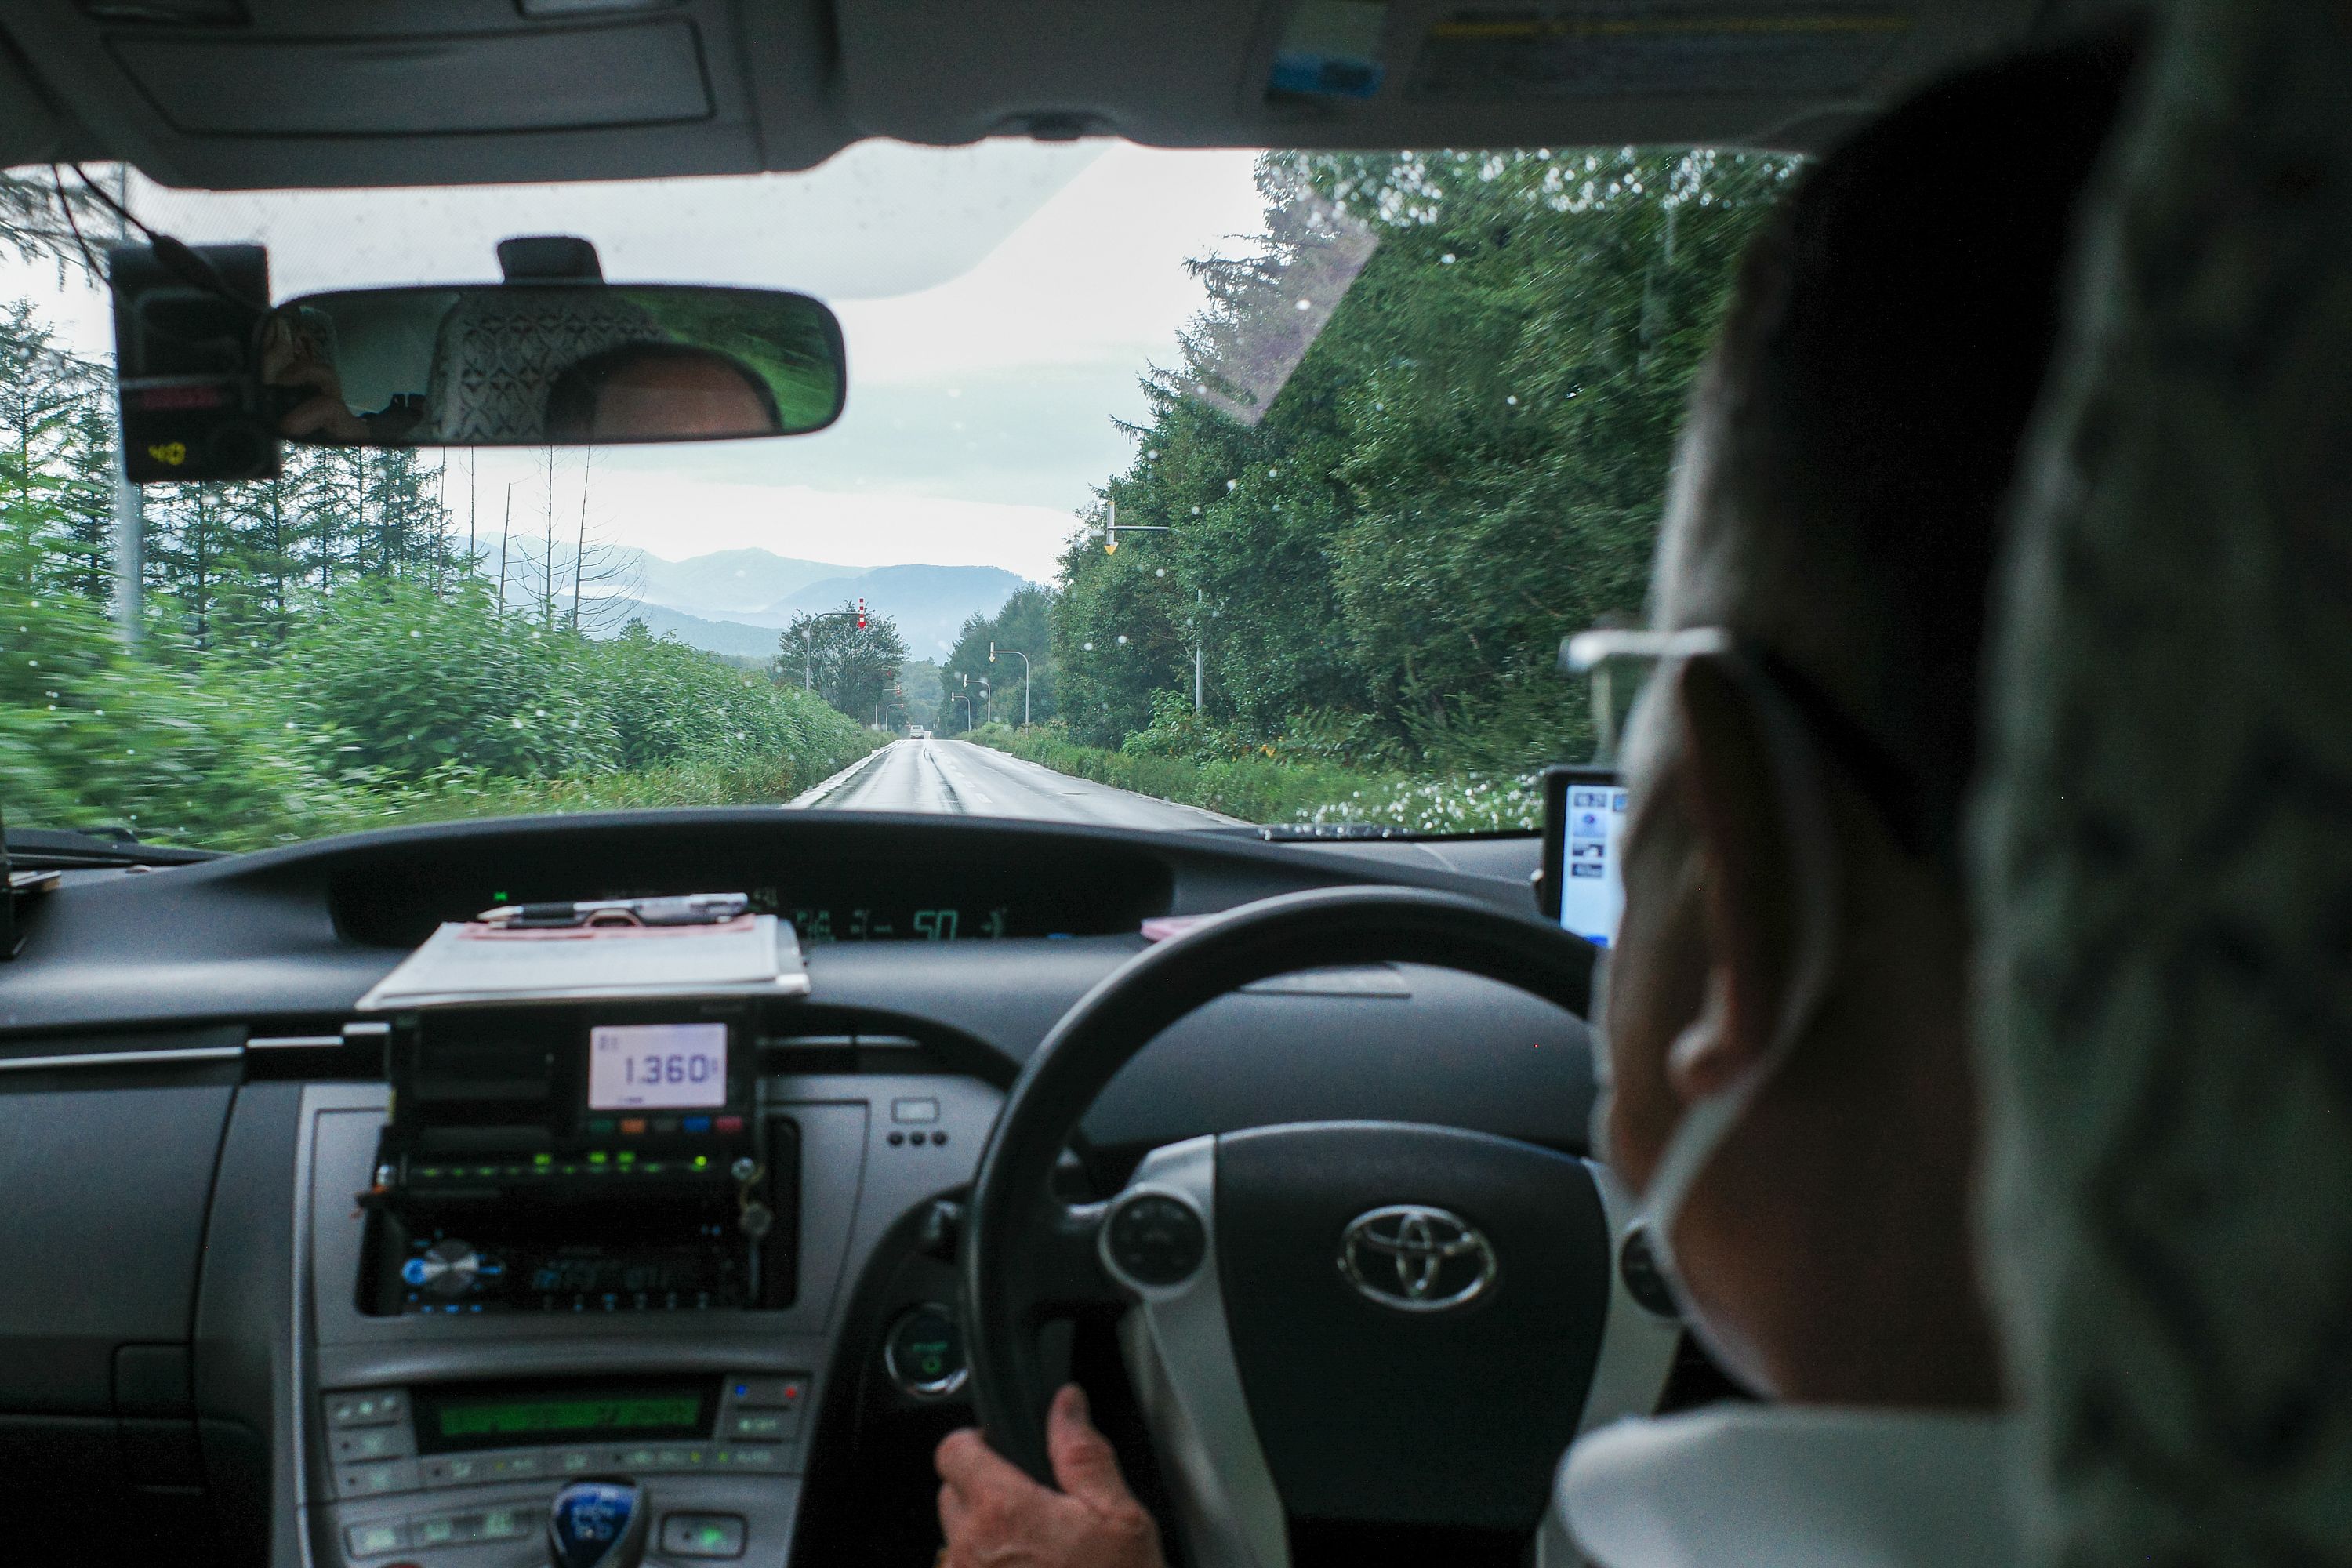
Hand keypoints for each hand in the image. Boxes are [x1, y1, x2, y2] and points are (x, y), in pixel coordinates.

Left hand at [935, 1384, 1164, 1567]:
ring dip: (982, 1545)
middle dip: (982, 1495)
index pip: (952, 1451)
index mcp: (1004, 1511)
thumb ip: (1083, 1454)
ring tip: (1033, 1561)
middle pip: (950, 1497)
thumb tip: (1066, 1404)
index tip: (998, 1452)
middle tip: (1032, 1514)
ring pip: (954, 1547)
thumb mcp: (1121, 1519)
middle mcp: (969, 1552)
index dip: (975, 1444)